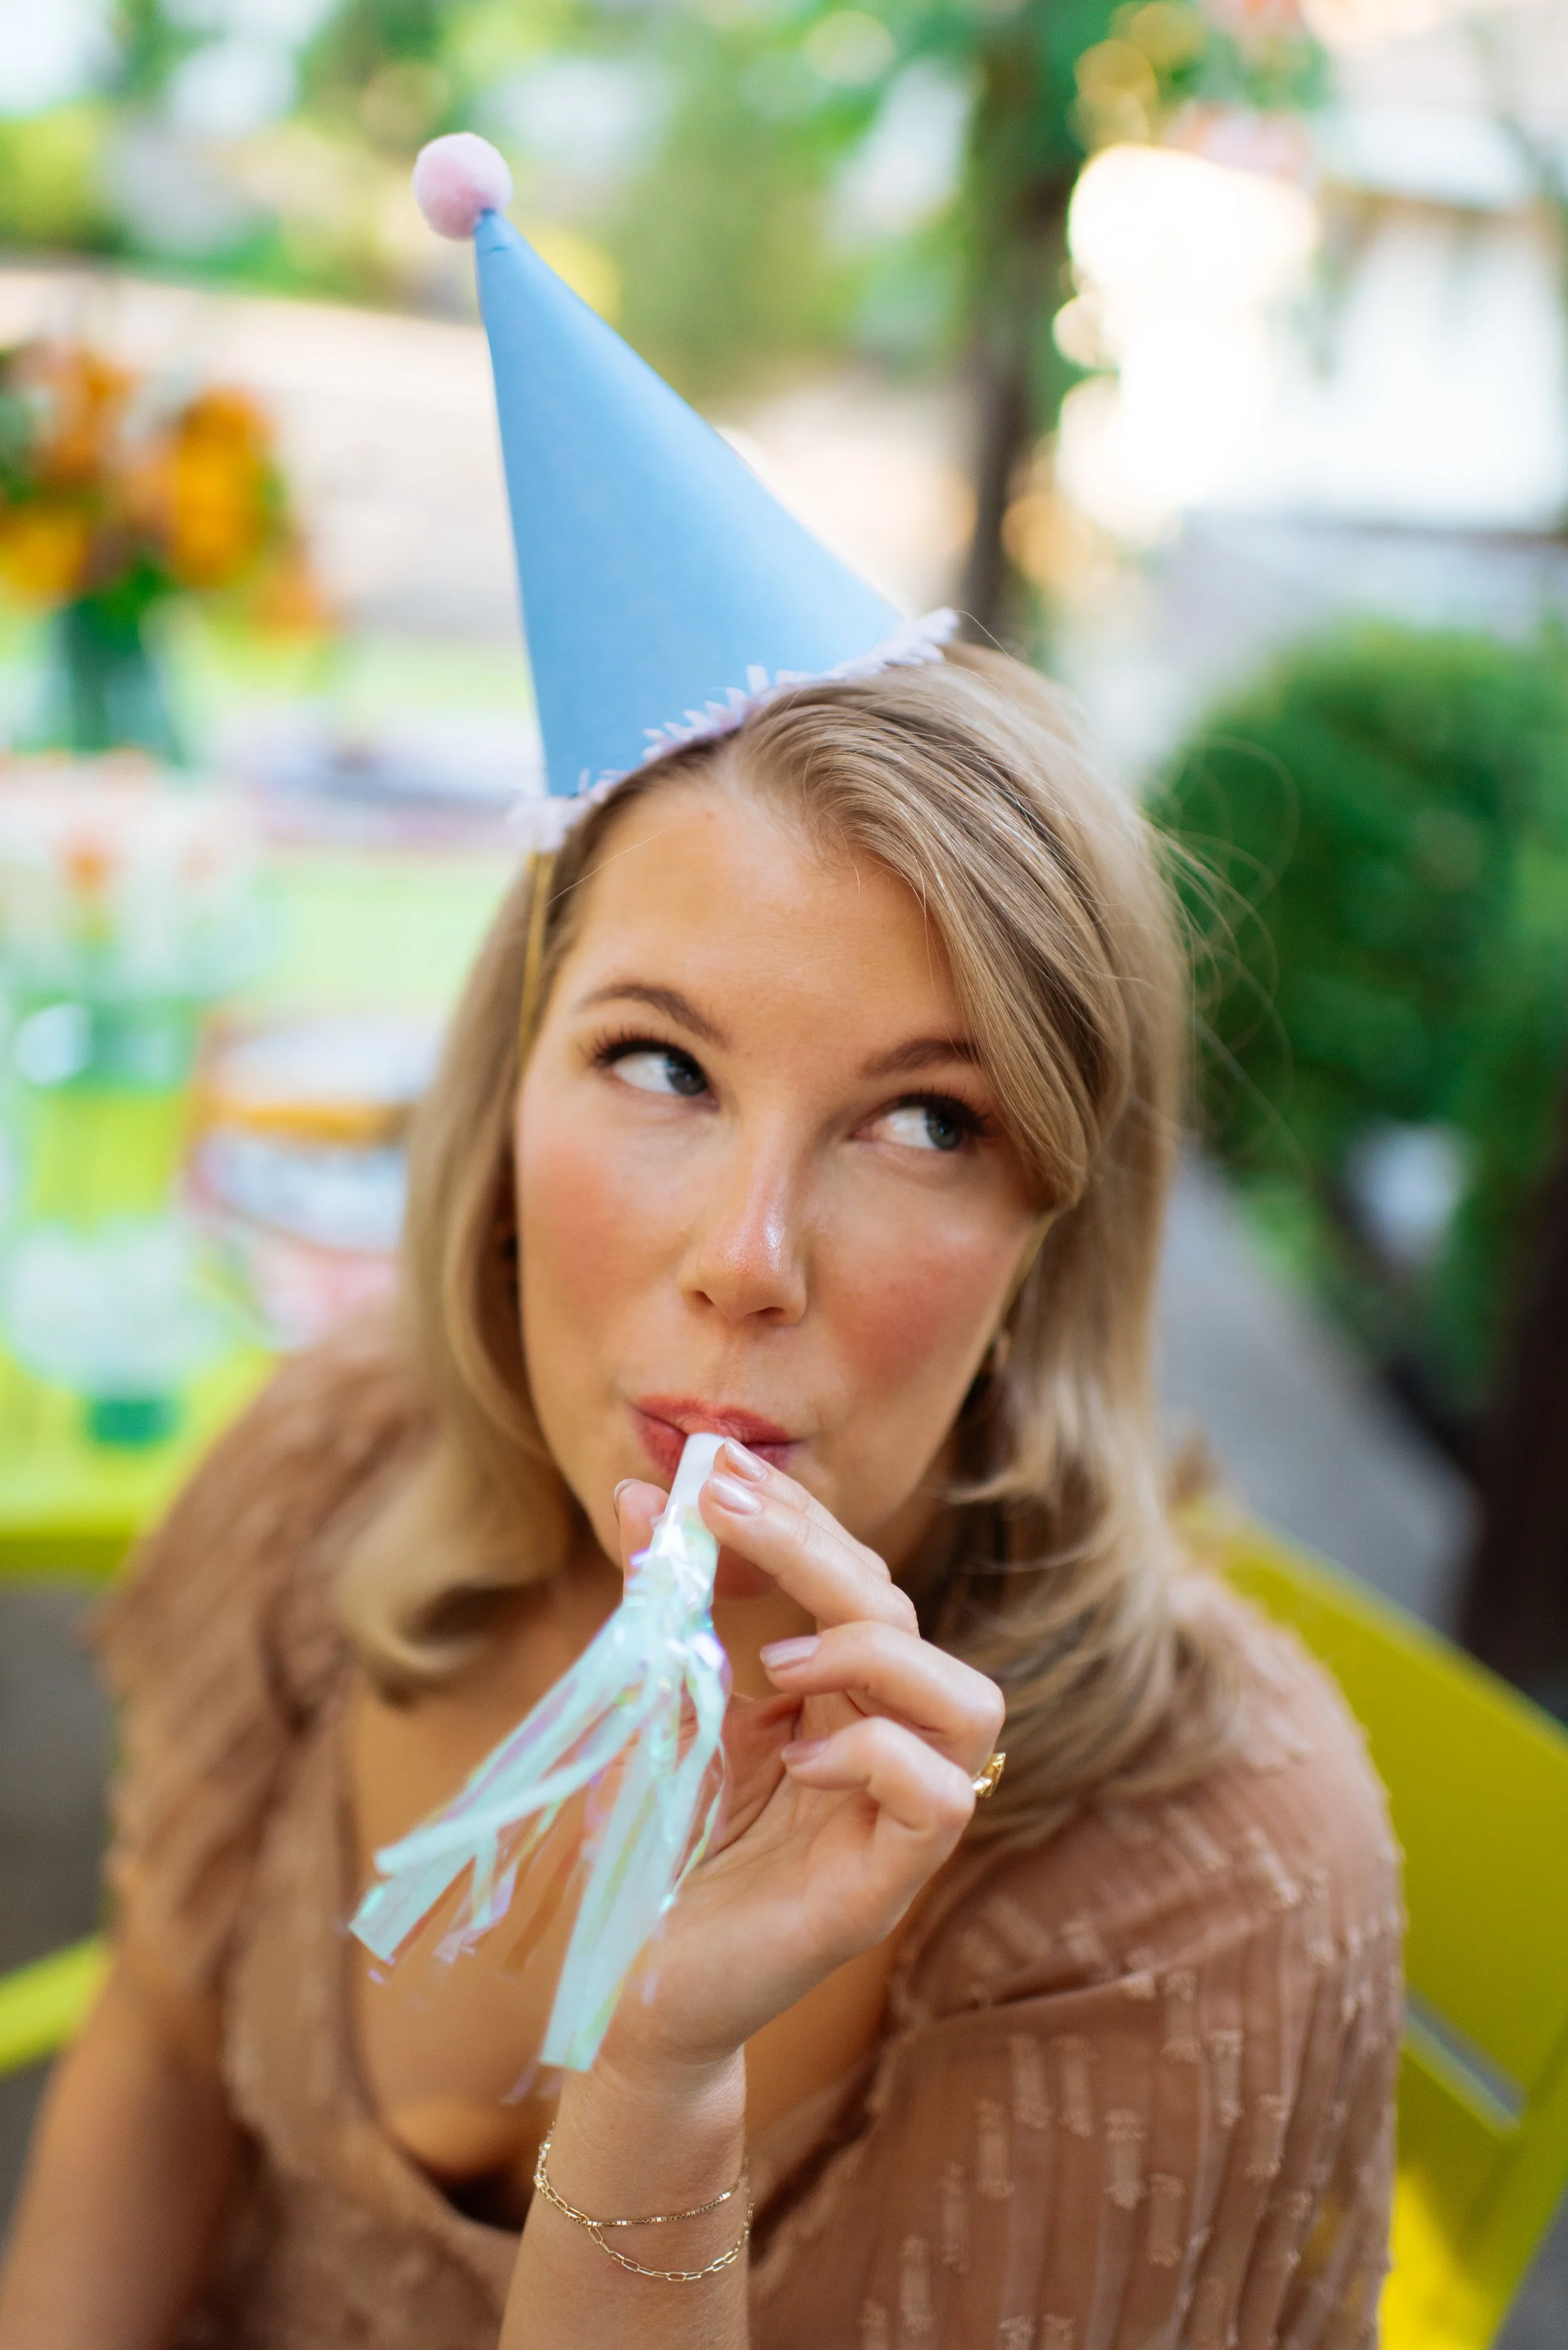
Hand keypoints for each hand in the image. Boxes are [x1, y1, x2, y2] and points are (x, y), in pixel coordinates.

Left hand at [599, 1443, 1003, 2078]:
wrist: (634, 1993)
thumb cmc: (654, 1855)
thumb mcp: (655, 1712)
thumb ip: (660, 1614)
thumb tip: (639, 1495)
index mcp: (837, 1705)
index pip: (857, 1585)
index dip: (796, 1519)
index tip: (713, 1469)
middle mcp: (883, 1752)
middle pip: (907, 1621)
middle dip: (820, 1548)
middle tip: (723, 1508)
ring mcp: (894, 1824)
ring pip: (970, 1704)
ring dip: (878, 1653)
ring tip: (777, 1661)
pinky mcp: (885, 1890)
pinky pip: (941, 1799)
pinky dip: (874, 1754)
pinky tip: (798, 1755)